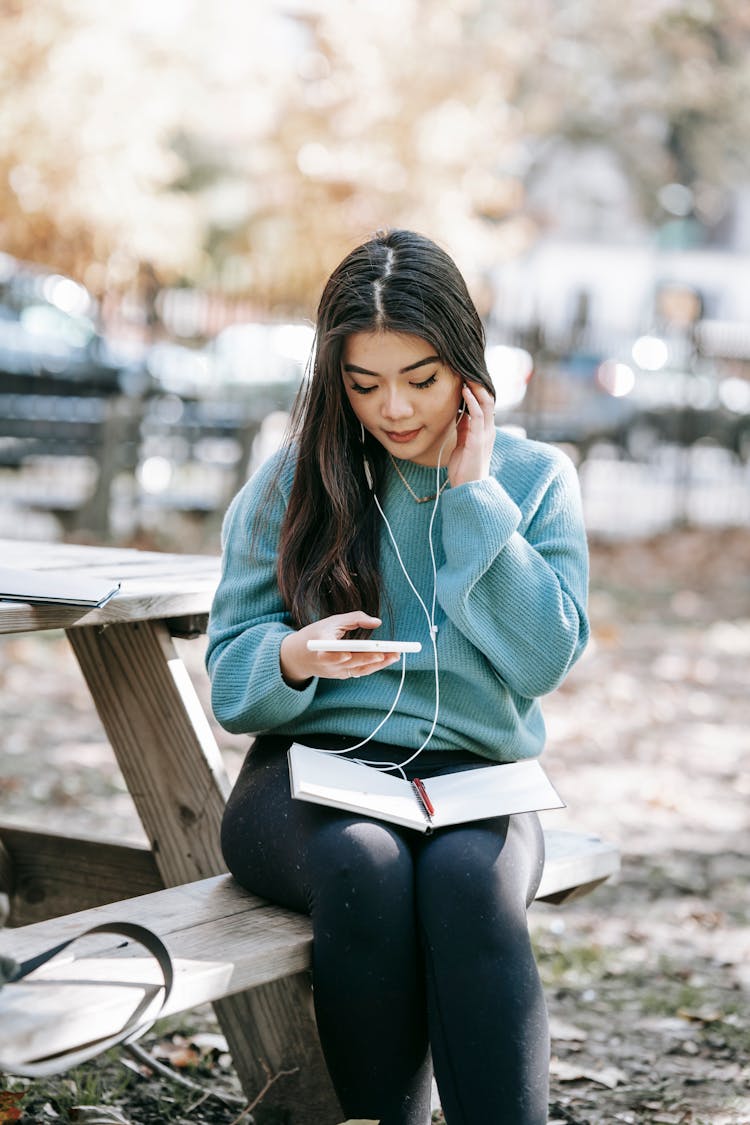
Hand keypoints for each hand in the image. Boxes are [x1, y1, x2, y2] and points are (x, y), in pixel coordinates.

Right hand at [280, 612, 401, 687]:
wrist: (298, 657)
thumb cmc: (317, 633)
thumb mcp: (332, 621)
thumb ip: (354, 618)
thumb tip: (377, 622)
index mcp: (320, 647)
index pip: (330, 654)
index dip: (339, 656)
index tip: (350, 654)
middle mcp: (328, 664)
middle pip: (352, 663)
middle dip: (372, 658)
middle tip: (391, 653)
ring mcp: (335, 672)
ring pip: (359, 670)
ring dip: (378, 664)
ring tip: (396, 656)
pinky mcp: (341, 676)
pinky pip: (359, 672)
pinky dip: (373, 666)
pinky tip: (387, 659)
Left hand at [448, 382, 494, 488]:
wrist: (468, 488)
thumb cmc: (464, 468)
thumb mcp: (463, 443)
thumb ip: (464, 428)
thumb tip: (460, 413)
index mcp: (485, 430)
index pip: (485, 404)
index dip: (477, 390)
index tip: (466, 376)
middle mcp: (488, 430)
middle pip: (488, 400)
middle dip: (478, 384)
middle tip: (467, 369)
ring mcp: (485, 434)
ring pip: (486, 404)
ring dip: (476, 388)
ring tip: (467, 374)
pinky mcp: (478, 439)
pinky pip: (478, 416)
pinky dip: (471, 402)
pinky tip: (464, 392)